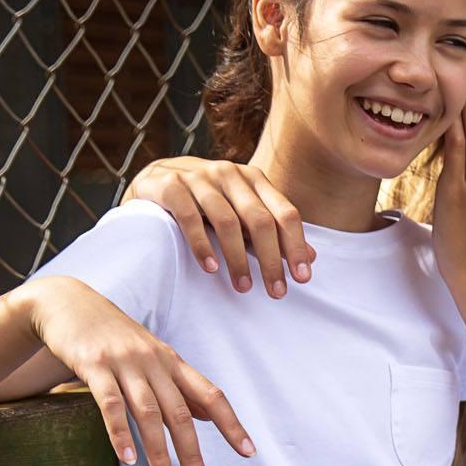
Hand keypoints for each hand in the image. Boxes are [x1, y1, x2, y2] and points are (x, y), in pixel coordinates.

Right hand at [21, 276, 252, 465]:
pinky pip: (111, 404)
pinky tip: (128, 459)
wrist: (68, 302)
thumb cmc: (115, 336)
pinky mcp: (94, 365)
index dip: (232, 425)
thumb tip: (210, 415)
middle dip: (192, 454)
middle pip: (181, 413)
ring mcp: (124, 363)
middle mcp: (154, 362)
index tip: (249, 452)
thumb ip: (179, 385)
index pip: (211, 395)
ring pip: (149, 413)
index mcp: (173, 362)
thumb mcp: (154, 356)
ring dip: (159, 452)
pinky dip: (120, 433)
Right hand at [124, 156, 315, 296]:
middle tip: (276, 293)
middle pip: (259, 220)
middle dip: (270, 260)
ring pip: (227, 221)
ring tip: (244, 287)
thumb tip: (312, 259)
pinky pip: (189, 217)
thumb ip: (273, 234)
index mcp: (253, 179)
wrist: (153, 181)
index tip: (302, 279)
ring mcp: (197, 176)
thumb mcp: (242, 214)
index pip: (285, 213)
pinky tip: (211, 269)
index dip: (296, 247)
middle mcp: (229, 173)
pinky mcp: (168, 185)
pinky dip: (202, 245)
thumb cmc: (206, 204)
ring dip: (238, 259)